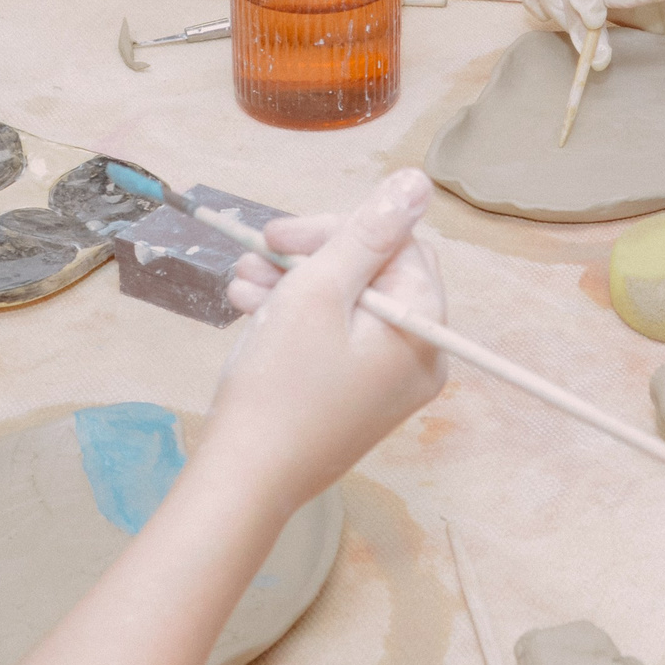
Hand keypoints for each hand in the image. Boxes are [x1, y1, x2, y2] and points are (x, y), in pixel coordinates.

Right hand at [213, 169, 448, 513]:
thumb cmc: (280, 385)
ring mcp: (388, 384)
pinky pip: (338, 341)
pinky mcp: (357, 401)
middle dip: (311, 258)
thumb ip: (367, 232)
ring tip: (241, 285)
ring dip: (294, 285)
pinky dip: (298, 321)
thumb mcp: (319, 292)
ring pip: (347, 307)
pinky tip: (251, 311)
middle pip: (373, 275)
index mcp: (423, 328)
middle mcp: (419, 357)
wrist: (244, 482)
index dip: (337, 230)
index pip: (396, 246)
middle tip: (254, 254)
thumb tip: (417, 182)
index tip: (279, 234)